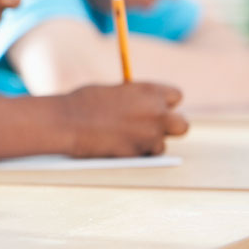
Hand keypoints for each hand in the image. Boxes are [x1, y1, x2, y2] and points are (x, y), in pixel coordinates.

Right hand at [59, 83, 188, 157]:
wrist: (66, 122)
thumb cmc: (83, 103)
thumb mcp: (114, 91)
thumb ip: (134, 98)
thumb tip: (143, 106)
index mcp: (150, 91)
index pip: (176, 96)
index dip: (165, 103)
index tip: (155, 106)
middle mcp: (156, 113)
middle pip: (182, 125)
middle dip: (170, 127)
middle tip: (154, 127)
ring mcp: (149, 136)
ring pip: (163, 144)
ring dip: (149, 143)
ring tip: (127, 138)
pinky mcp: (138, 154)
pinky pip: (145, 156)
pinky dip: (136, 153)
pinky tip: (119, 146)